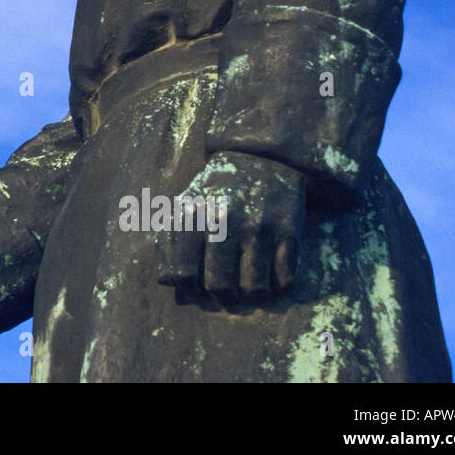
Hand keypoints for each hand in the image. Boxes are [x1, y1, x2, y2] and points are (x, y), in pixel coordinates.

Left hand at [159, 151, 305, 302]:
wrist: (260, 156)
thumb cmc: (215, 189)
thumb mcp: (185, 205)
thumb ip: (169, 241)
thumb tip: (165, 281)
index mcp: (192, 215)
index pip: (184, 272)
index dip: (189, 287)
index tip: (197, 286)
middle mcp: (223, 221)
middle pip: (219, 285)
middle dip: (221, 297)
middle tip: (226, 293)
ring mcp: (258, 227)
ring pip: (253, 288)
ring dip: (251, 295)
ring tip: (249, 287)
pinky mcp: (288, 230)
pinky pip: (284, 279)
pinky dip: (278, 285)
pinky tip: (271, 273)